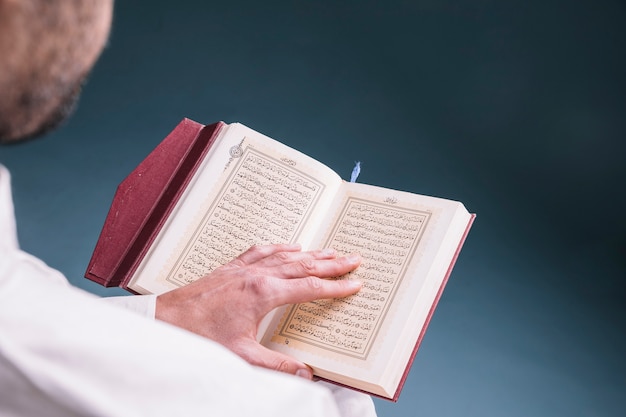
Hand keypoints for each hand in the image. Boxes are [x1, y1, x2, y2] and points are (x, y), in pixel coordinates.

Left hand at [155, 243, 361, 379]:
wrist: (167, 319)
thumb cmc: (201, 336)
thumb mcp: (243, 356)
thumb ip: (277, 365)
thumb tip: (305, 374)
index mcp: (264, 294)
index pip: (310, 288)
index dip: (335, 287)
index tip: (355, 284)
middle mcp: (257, 275)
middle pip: (304, 265)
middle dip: (332, 262)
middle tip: (354, 258)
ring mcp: (244, 268)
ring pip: (286, 256)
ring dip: (312, 253)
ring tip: (331, 250)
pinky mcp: (232, 267)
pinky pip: (262, 250)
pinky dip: (280, 247)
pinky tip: (289, 246)